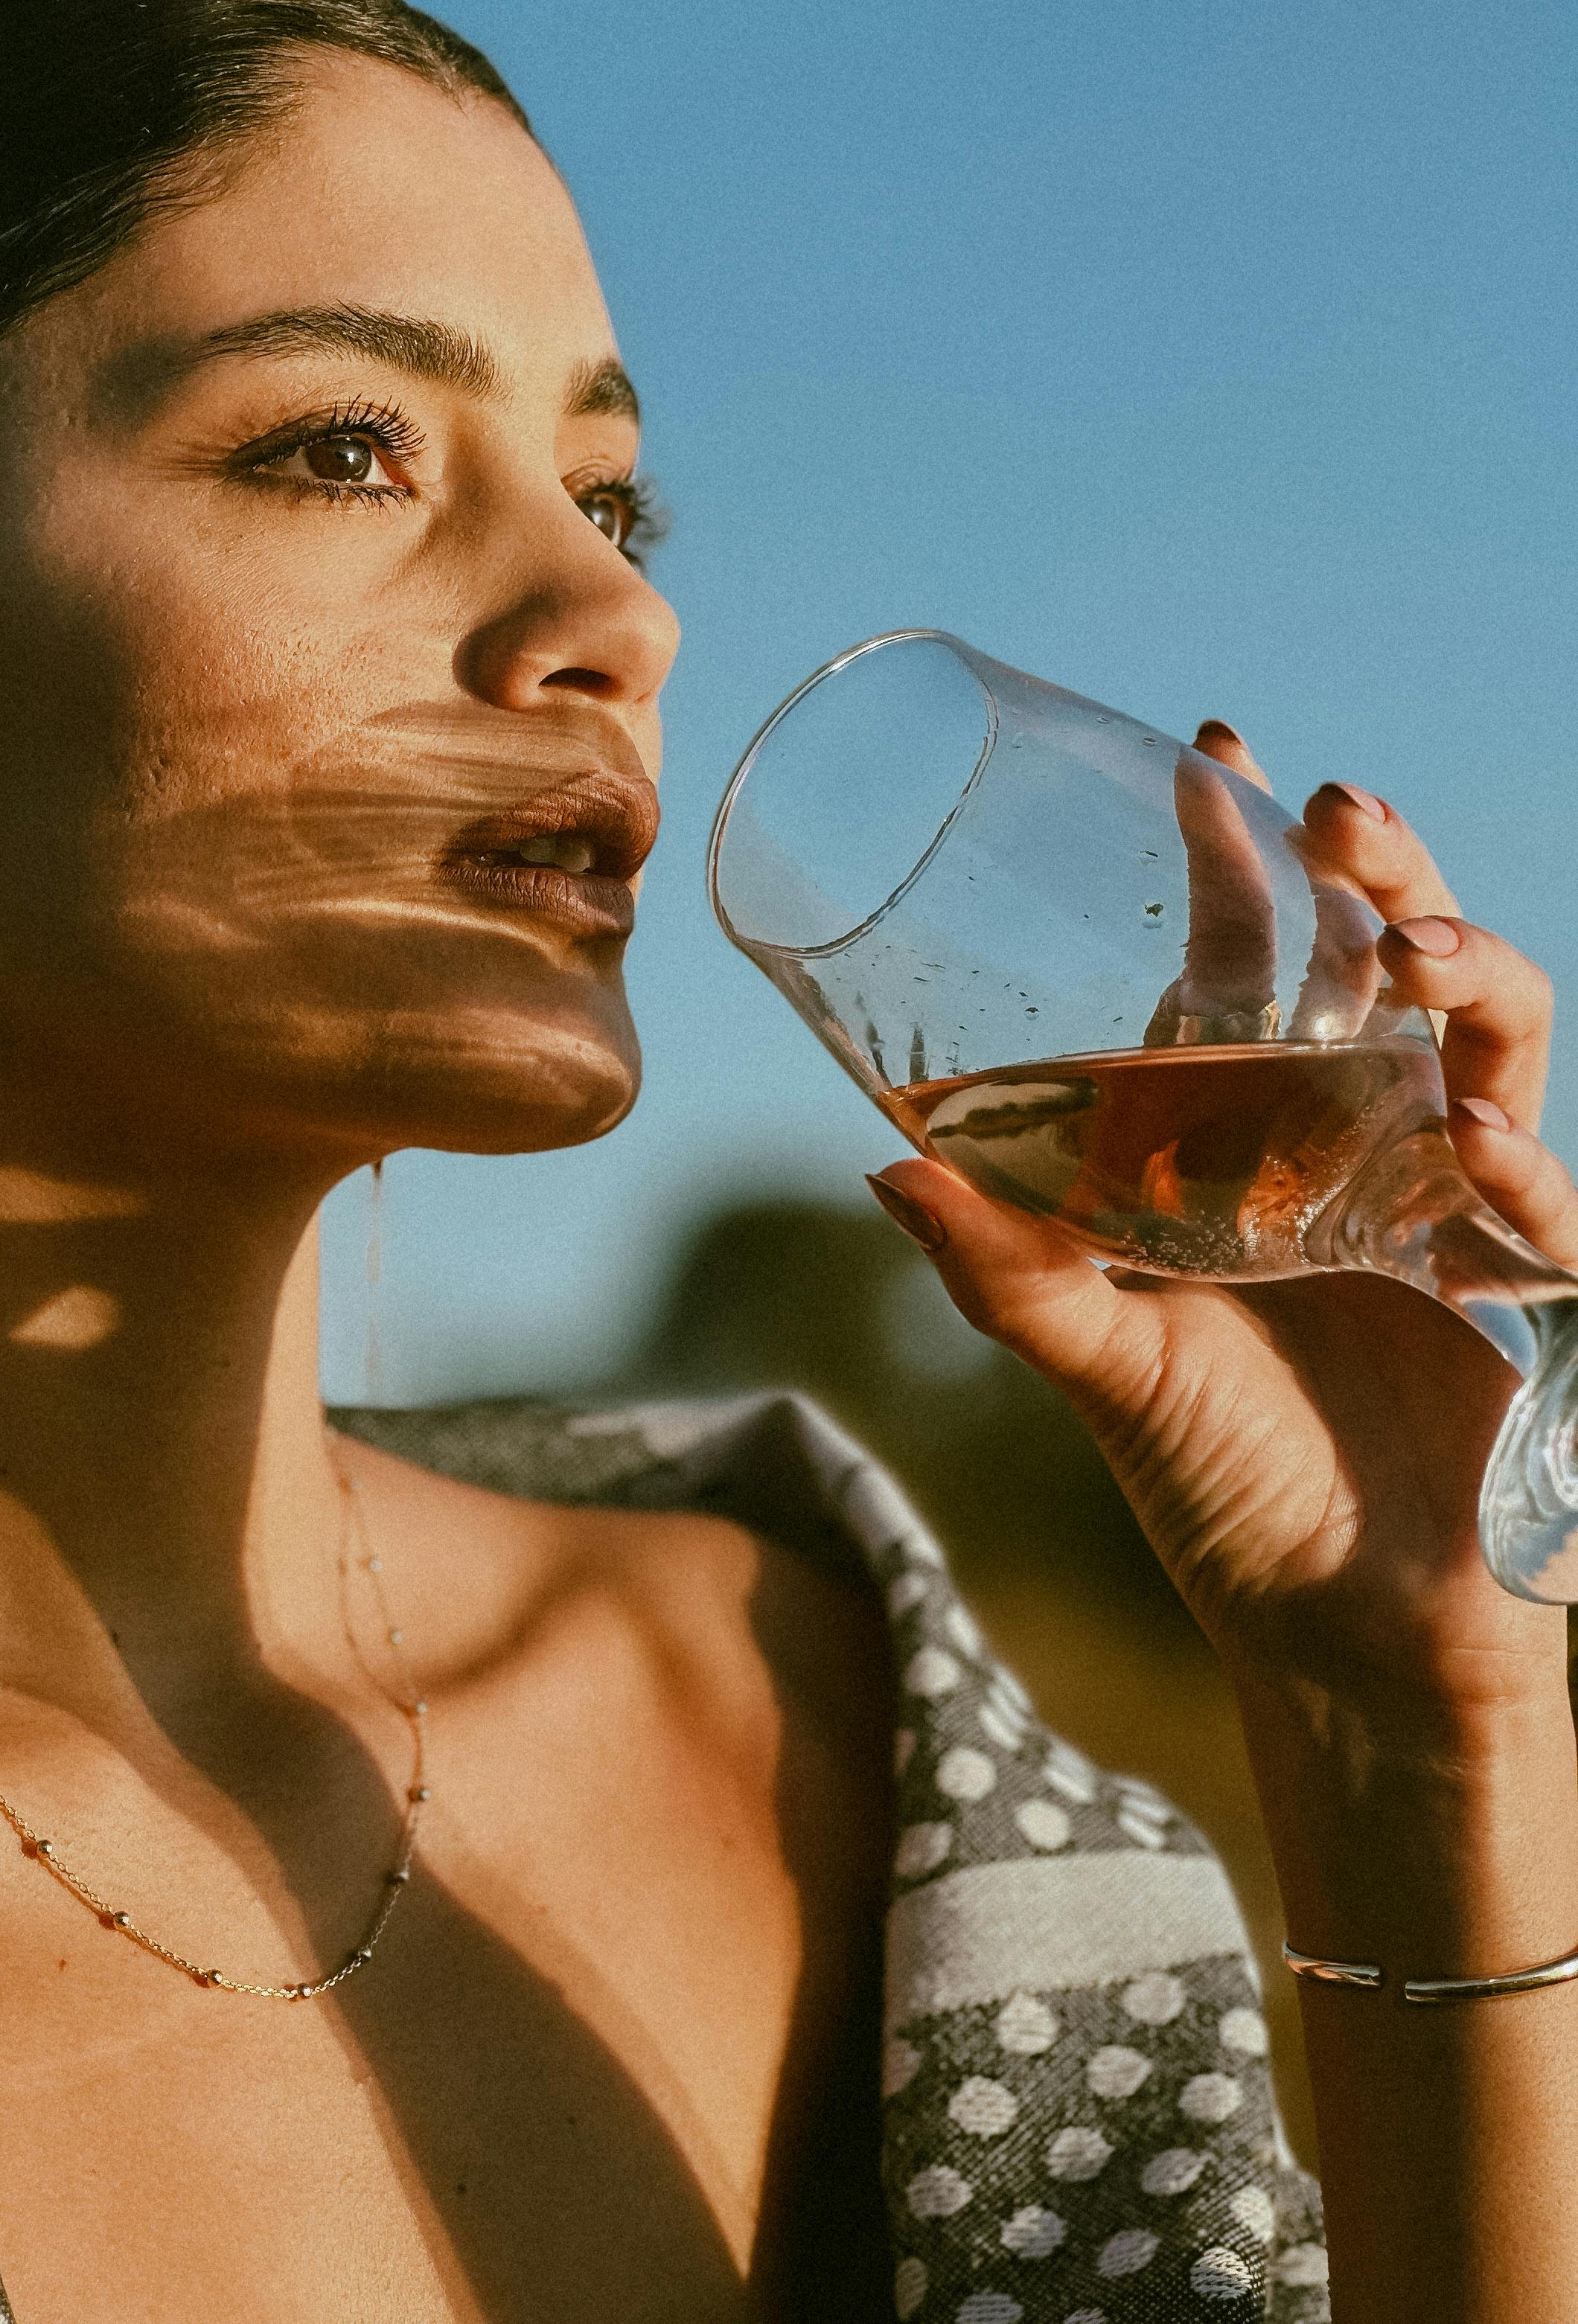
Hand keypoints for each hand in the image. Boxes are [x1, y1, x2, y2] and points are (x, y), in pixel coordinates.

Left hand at [871, 724, 1577, 1729]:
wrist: (1347, 1640)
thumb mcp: (1102, 1371)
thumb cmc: (1223, 1487)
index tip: (1216, 755)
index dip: (1245, 856)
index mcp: (1254, 1135)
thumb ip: (1009, 1277)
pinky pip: (1550, 1205)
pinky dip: (1522, 1168)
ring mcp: (1459, 1204)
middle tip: (1336, 809)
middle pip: (1387, 961)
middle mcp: (1362, 1143)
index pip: (1256, 958)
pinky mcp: (1532, 1290)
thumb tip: (884, 1167)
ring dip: (1468, 974)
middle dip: (1378, 872)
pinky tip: (1475, 1147)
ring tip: (1411, 958)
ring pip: (1494, 1040)